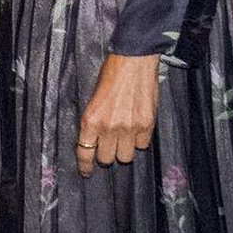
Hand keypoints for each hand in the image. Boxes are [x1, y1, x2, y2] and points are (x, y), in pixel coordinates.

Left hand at [77, 53, 158, 173]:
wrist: (134, 61)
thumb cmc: (111, 74)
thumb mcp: (93, 98)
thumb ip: (93, 120)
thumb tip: (94, 139)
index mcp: (91, 120)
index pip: (85, 153)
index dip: (85, 166)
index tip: (87, 171)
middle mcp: (109, 127)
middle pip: (107, 159)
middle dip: (107, 154)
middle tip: (109, 145)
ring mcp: (129, 128)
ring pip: (125, 157)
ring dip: (124, 149)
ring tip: (124, 137)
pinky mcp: (146, 125)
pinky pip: (142, 145)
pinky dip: (139, 140)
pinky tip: (137, 128)